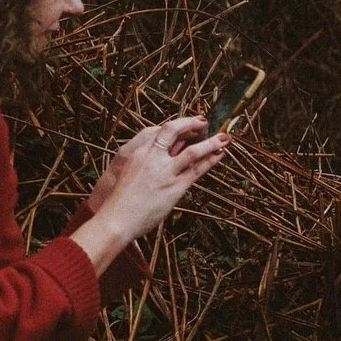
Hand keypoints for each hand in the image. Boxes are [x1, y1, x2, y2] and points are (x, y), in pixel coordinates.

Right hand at [83, 116, 213, 212]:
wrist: (115, 218)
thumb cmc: (119, 200)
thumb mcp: (127, 172)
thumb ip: (143, 162)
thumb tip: (159, 158)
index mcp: (138, 152)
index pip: (161, 131)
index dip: (177, 125)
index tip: (187, 123)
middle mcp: (152, 157)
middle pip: (174, 131)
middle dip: (191, 123)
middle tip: (204, 121)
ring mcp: (164, 172)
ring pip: (192, 151)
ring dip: (211, 142)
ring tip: (224, 137)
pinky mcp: (174, 187)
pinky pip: (196, 170)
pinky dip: (210, 160)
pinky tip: (219, 154)